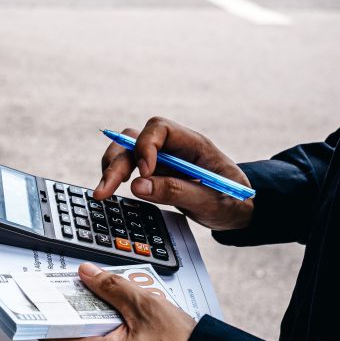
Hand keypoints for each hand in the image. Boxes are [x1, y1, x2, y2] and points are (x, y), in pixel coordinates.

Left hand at [43, 262, 196, 340]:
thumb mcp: (146, 307)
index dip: (49, 314)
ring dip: (108, 326)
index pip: (54, 336)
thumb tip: (88, 275)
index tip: (46, 298)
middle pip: (78, 338)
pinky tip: (138, 329)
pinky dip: (121, 340)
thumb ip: (112, 287)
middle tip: (98, 294)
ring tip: (129, 312)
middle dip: (87, 314)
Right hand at [94, 117, 253, 231]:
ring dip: (110, 169)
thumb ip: (176, 192)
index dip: (145, 147)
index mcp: (192, 144)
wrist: (237, 211)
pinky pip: (126, 168)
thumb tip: (137, 186)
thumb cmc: (231, 202)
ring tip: (102, 193)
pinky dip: (114, 178)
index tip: (143, 173)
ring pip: (124, 151)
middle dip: (116, 163)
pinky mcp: (152, 175)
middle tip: (105, 191)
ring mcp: (160, 160)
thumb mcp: (211, 201)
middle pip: (133, 140)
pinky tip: (111, 194)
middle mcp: (172, 148)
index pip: (159, 129)